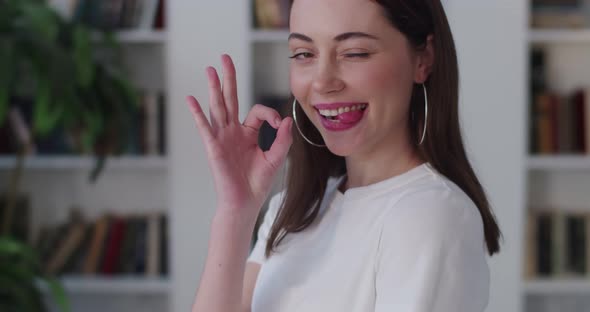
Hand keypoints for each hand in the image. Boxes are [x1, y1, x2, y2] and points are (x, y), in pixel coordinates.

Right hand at [187, 54, 292, 217]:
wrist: (244, 202)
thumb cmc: (257, 182)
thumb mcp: (276, 158)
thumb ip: (282, 139)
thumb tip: (286, 119)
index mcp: (248, 133)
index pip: (258, 112)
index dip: (271, 115)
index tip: (279, 126)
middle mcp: (233, 132)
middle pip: (230, 99)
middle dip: (228, 79)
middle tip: (224, 58)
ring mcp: (222, 138)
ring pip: (218, 108)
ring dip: (214, 89)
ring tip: (210, 70)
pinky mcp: (214, 148)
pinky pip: (205, 127)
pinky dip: (197, 113)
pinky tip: (191, 98)